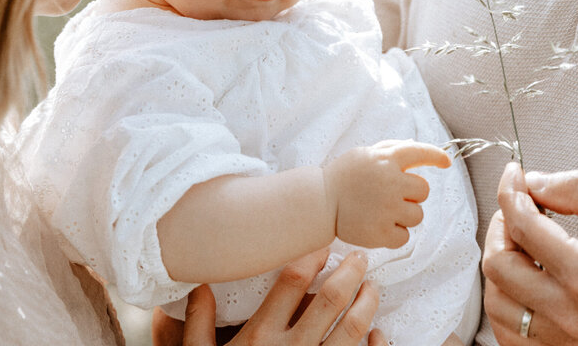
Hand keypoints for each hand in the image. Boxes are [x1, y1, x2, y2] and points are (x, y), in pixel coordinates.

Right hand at [152, 250, 385, 345]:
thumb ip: (198, 323)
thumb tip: (199, 287)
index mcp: (260, 335)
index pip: (292, 281)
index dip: (312, 255)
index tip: (323, 242)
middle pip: (331, 299)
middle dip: (350, 272)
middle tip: (360, 257)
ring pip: (352, 329)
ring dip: (367, 304)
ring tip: (372, 288)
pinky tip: (378, 333)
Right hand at [324, 139, 450, 248]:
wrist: (320, 202)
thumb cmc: (343, 177)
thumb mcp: (365, 154)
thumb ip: (390, 149)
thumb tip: (415, 146)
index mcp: (386, 160)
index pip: (419, 153)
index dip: (436, 156)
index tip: (446, 162)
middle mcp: (390, 182)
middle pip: (423, 191)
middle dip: (412, 194)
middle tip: (391, 196)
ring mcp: (387, 209)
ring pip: (417, 216)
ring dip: (404, 215)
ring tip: (382, 212)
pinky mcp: (381, 232)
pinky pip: (404, 236)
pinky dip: (394, 234)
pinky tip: (378, 226)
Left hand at [482, 163, 577, 344]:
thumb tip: (531, 182)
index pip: (521, 226)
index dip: (511, 191)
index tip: (515, 175)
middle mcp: (573, 318)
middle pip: (499, 267)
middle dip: (500, 226)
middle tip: (517, 206)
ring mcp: (570, 345)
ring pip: (499, 307)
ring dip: (500, 266)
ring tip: (520, 242)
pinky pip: (515, 338)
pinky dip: (509, 306)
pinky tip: (526, 281)